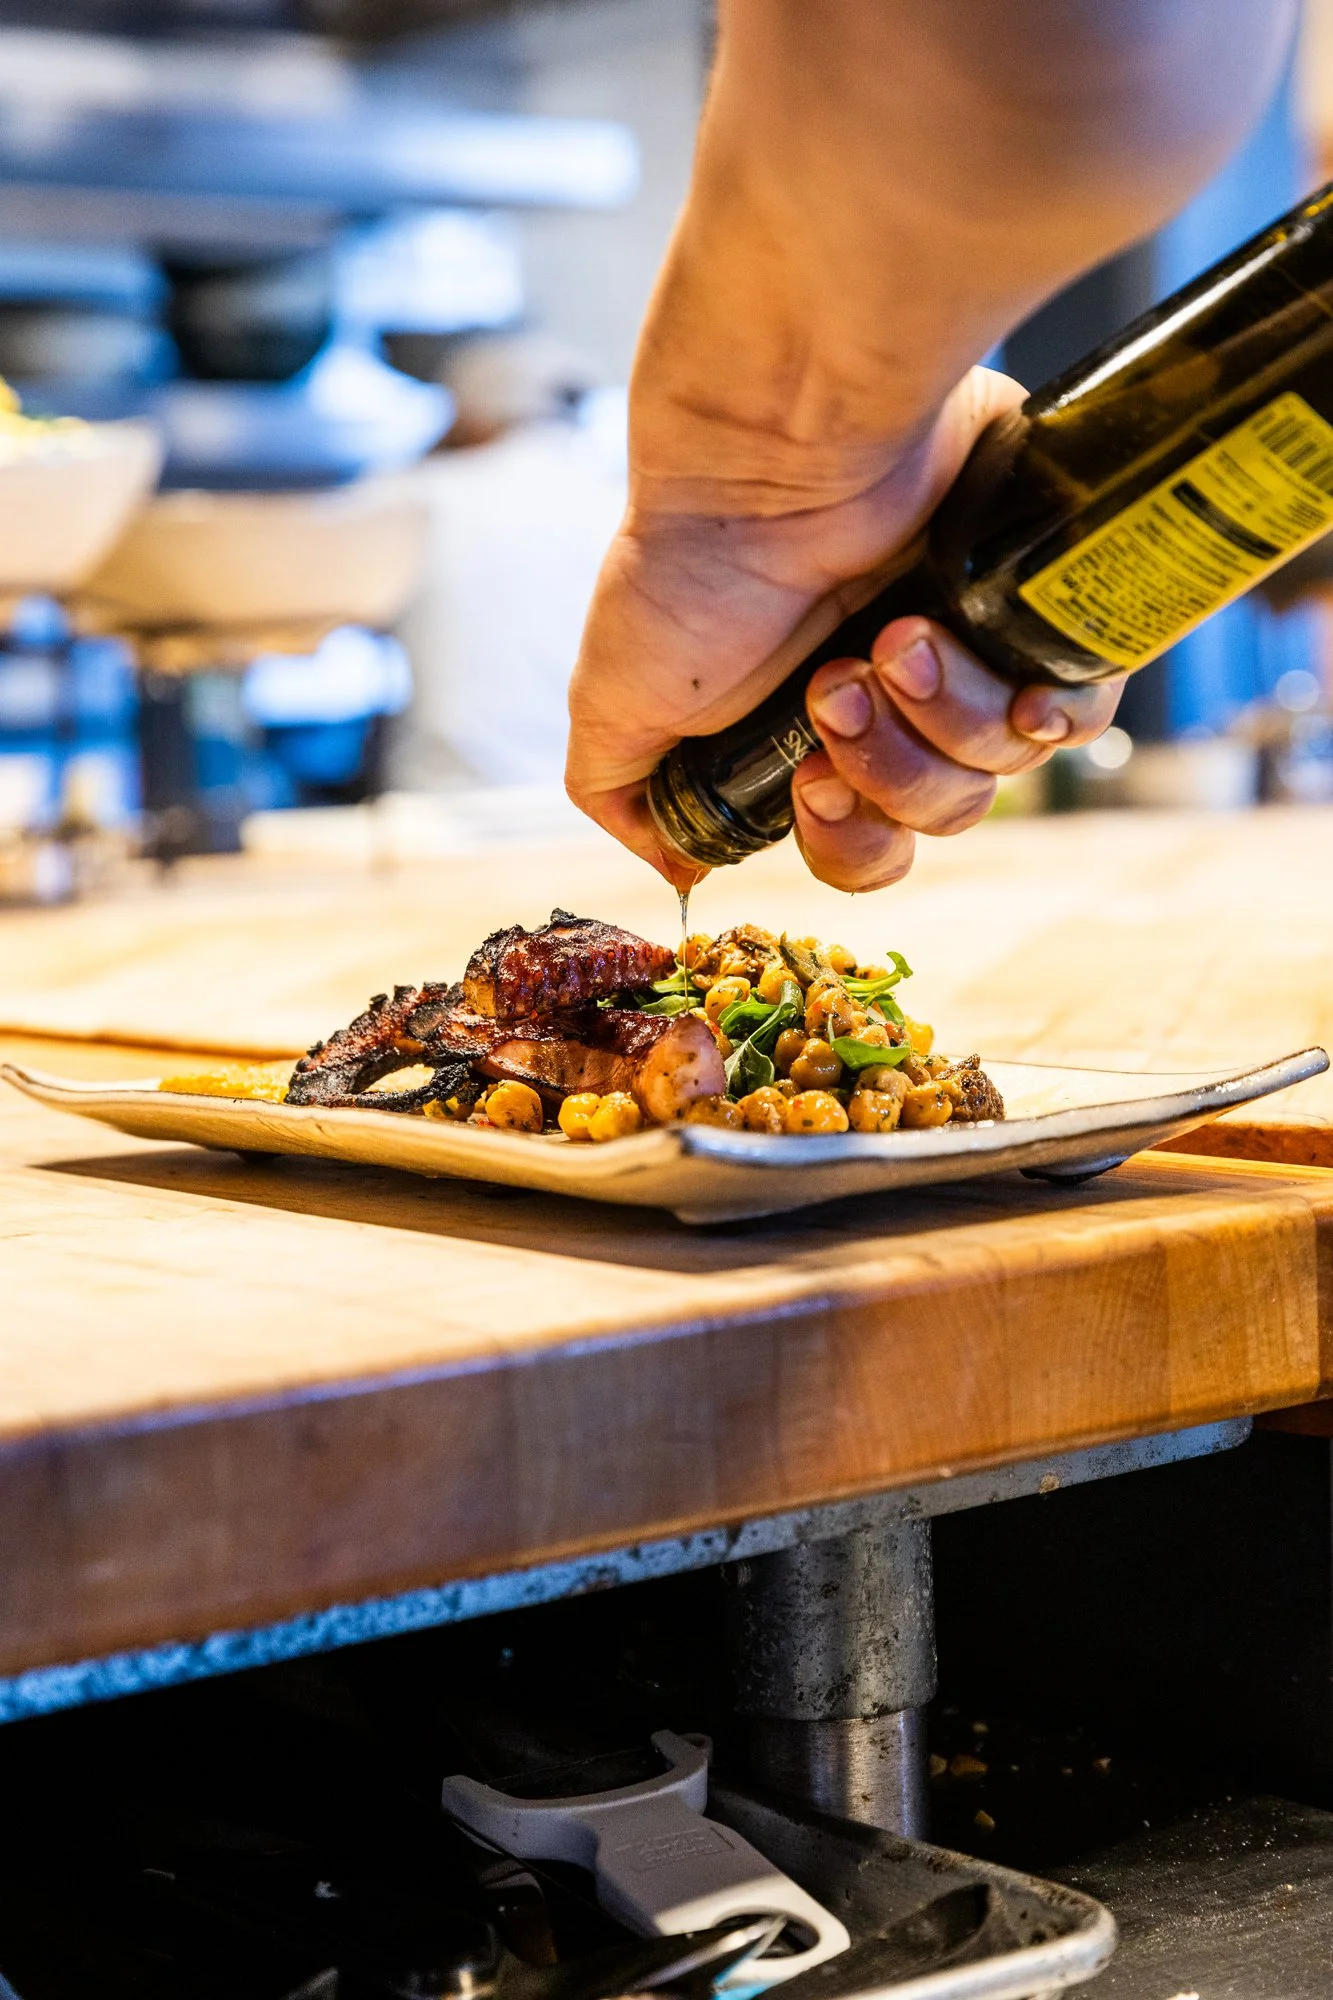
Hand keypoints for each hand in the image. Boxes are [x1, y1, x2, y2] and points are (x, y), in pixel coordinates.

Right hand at [566, 365, 1122, 889]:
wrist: (768, 447)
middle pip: (935, 815)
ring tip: (897, 634)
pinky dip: (1046, 714)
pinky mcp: (1039, 608)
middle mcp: (899, 703)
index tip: (812, 779)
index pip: (864, 848)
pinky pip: (1079, 713)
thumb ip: (624, 797)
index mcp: (814, 737)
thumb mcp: (614, 700)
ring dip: (944, 717)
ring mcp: (973, 655)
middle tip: (840, 682)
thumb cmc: (690, 561)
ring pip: (1003, 768)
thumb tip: (677, 871)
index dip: (848, 840)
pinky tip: (1014, 684)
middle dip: (888, 768)